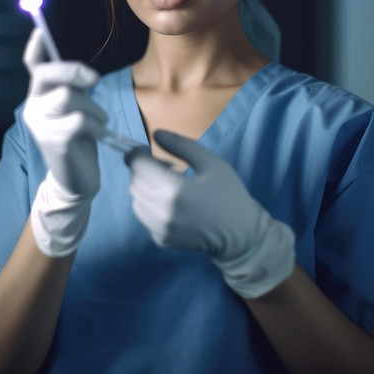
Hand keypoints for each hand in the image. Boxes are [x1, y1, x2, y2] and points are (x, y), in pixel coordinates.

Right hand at [22, 28, 107, 256]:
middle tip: (93, 79)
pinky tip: (98, 135)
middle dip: (72, 70)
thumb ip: (74, 90)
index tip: (40, 29)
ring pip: (68, 97)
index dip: (36, 46)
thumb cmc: (78, 139)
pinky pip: (80, 120)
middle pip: (47, 74)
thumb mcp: (75, 109)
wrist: (76, 180)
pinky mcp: (54, 140)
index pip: (33, 66)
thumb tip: (83, 72)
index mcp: (39, 95)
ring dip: (92, 107)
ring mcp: (40, 124)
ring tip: (100, 120)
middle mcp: (33, 107)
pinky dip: (96, 124)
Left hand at [125, 130, 294, 297]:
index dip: (137, 154)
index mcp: (173, 190)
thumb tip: (156, 134)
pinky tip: (169, 203)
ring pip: (135, 199)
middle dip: (142, 170)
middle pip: (134, 182)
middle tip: (164, 167)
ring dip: (144, 187)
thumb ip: (181, 145)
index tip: (146, 150)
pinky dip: (149, 204)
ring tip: (167, 185)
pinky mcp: (160, 239)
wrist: (240, 235)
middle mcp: (160, 211)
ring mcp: (158, 228)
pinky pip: (143, 216)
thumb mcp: (211, 163)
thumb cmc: (228, 194)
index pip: (138, 165)